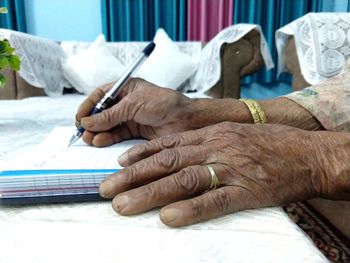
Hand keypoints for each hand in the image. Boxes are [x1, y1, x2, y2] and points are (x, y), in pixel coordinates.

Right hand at [75, 78, 253, 146]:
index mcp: (126, 88)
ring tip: (89, 139)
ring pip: (108, 126)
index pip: (101, 96)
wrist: (186, 120)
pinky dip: (107, 139)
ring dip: (97, 132)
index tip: (80, 117)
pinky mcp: (136, 132)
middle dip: (91, 122)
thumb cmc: (164, 103)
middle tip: (83, 131)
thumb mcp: (133, 104)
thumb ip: (110, 114)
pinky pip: (117, 135)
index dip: (89, 106)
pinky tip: (100, 141)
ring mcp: (130, 118)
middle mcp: (126, 103)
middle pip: (102, 112)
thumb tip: (88, 121)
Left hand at [99, 122, 349, 226]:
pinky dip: (190, 210)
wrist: (307, 153)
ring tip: (122, 205)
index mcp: (211, 135)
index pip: (168, 144)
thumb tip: (181, 154)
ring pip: (182, 180)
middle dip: (132, 176)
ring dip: (149, 193)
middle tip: (105, 188)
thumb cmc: (270, 144)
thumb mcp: (233, 135)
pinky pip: (215, 201)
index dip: (141, 155)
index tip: (120, 164)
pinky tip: (168, 218)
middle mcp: (215, 149)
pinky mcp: (247, 191)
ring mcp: (230, 170)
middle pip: (165, 162)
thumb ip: (206, 143)